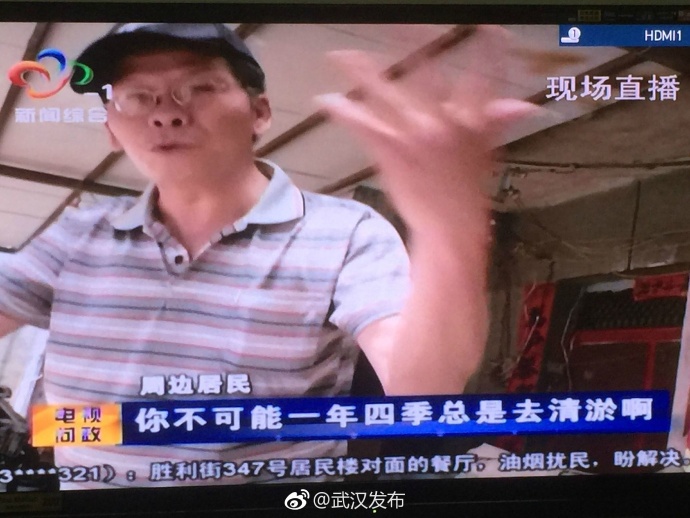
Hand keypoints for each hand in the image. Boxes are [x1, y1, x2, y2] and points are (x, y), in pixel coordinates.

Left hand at [316, 26, 538, 239]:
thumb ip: (498, 121)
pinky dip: (343, 111)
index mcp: (472, 121)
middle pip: (425, 73)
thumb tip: (525, 105)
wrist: (450, 227)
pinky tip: (326, 100)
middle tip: (398, 21)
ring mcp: (415, 135)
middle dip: (410, 44)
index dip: (487, 50)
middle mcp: (444, 122)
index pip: (482, 75)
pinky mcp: (391, 150)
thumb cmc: (467, 192)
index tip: (488, 28)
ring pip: (385, 93)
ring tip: (340, 54)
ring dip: (361, 73)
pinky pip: (363, 124)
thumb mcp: (487, 154)